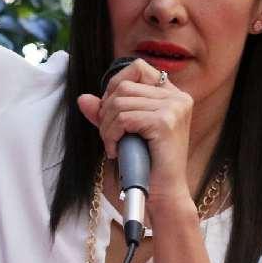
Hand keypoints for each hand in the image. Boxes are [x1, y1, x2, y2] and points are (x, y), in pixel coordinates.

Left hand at [76, 57, 192, 201]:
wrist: (162, 194)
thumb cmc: (145, 164)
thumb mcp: (123, 132)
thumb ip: (105, 113)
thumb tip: (84, 98)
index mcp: (172, 95)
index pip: (137, 68)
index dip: (115, 84)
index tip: (110, 110)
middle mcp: (177, 97)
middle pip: (123, 86)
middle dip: (106, 111)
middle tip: (110, 136)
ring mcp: (174, 108)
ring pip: (120, 102)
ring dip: (107, 126)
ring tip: (114, 145)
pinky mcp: (165, 122)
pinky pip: (123, 118)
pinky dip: (111, 135)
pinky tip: (116, 151)